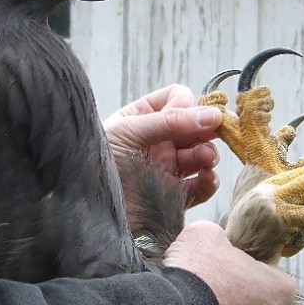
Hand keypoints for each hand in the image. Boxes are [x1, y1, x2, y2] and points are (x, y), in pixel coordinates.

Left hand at [103, 85, 222, 208]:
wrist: (87, 206)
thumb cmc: (97, 160)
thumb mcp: (128, 131)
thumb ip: (169, 122)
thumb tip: (212, 115)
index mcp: (144, 117)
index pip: (178, 98)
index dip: (188, 105)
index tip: (187, 117)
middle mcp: (159, 141)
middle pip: (197, 127)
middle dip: (208, 130)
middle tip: (216, 134)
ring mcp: (167, 168)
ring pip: (202, 155)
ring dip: (209, 154)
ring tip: (206, 158)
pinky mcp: (172, 195)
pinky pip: (200, 187)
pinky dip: (209, 182)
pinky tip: (206, 178)